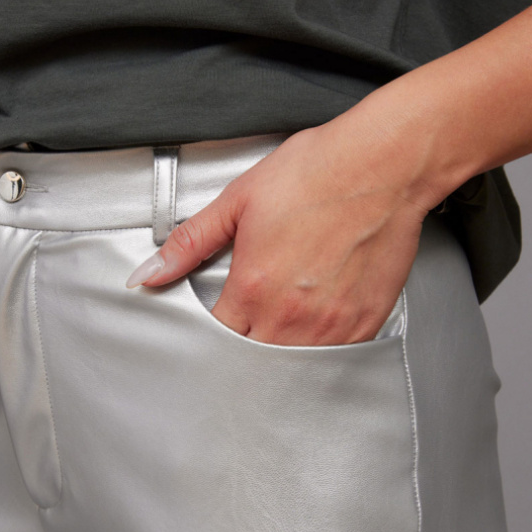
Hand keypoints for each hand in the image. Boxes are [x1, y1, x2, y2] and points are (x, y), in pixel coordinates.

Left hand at [125, 106, 445, 345]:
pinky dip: (317, 351)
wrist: (385, 164)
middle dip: (242, 350)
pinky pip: (332, 360)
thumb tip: (147, 275)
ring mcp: (331, 326)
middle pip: (251, 362)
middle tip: (247, 326)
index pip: (216, 339)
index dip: (211, 334)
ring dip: (278, 355)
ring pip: (291, 368)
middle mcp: (291, 316)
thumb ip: (188, 243)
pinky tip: (313, 326)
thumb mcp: (238, 201)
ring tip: (279, 326)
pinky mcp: (364, 324)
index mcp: (253, 288)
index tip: (217, 323)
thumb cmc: (319, 173)